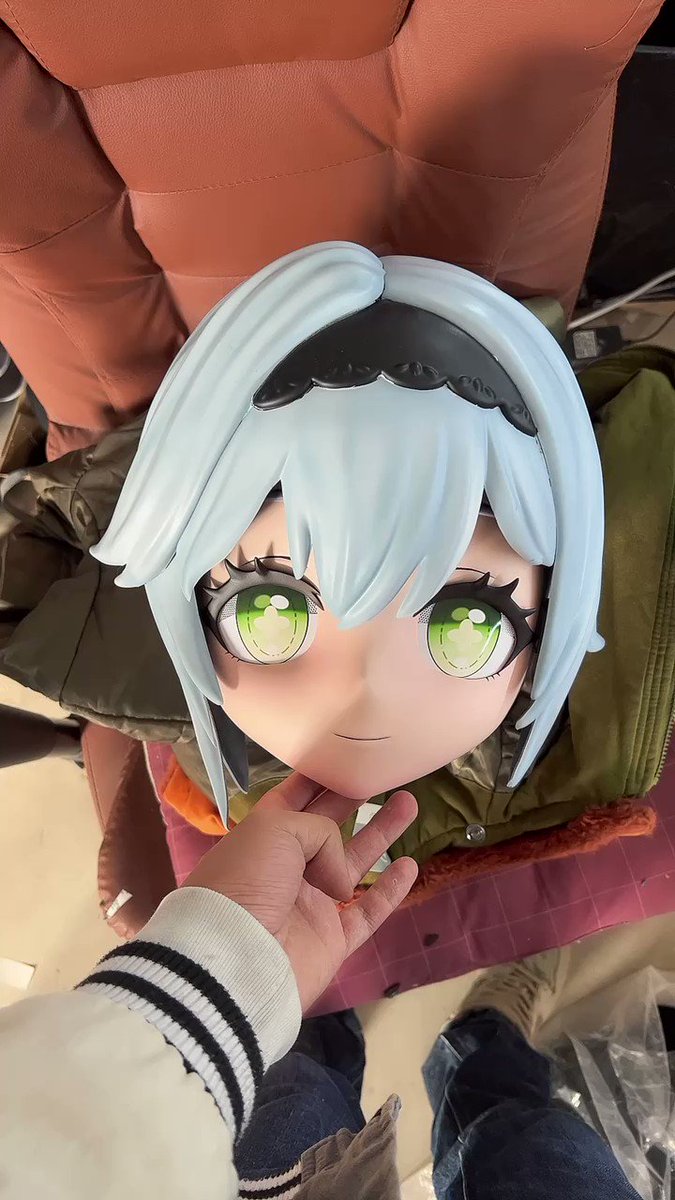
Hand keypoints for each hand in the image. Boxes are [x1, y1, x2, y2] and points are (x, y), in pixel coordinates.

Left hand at [185, 774, 418, 1008]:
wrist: (238, 957)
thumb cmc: (248, 880)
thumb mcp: (278, 829)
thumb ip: (320, 830)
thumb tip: (340, 875)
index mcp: (265, 835)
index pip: (295, 798)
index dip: (318, 777)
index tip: (345, 755)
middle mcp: (288, 866)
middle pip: (329, 826)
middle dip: (354, 799)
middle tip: (384, 775)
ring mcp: (311, 903)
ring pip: (355, 862)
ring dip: (382, 833)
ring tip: (410, 803)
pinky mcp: (331, 939)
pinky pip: (368, 911)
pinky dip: (390, 890)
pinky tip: (409, 865)